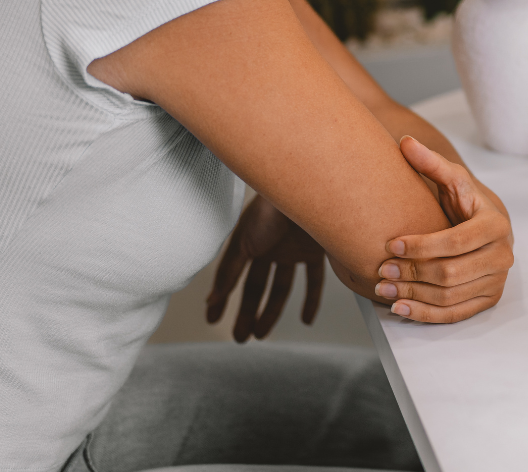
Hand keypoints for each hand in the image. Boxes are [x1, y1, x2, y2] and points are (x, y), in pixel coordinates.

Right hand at [206, 194, 325, 341]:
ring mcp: (293, 250)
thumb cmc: (270, 209)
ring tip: (260, 334)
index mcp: (249, 242)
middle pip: (256, 287)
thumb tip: (210, 300)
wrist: (306, 189)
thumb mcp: (243, 242)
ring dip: (271, 312)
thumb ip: (228, 272)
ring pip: (281, 288)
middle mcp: (271, 247)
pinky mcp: (316, 251)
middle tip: (239, 337)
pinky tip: (306, 320)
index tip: (212, 319)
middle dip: (246, 313)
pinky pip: (313, 281)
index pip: (232, 277)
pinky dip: (311, 301)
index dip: (221, 298)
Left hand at [372, 137, 515, 323]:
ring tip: (382, 288)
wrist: (485, 225)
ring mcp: (497, 280)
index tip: (392, 244)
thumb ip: (430, 162)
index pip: (457, 241)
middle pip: (452, 273)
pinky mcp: (488, 299)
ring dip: (413, 295)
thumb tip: (405, 142)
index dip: (423, 245)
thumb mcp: (452, 180)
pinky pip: (455, 314)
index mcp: (496, 224)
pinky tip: (399, 308)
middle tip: (382, 269)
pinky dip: (425, 314)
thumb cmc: (465, 202)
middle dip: (413, 272)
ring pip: (450, 296)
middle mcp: (503, 255)